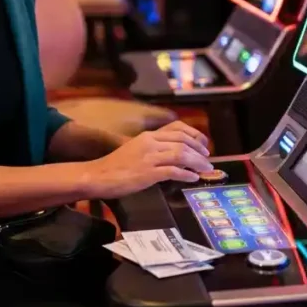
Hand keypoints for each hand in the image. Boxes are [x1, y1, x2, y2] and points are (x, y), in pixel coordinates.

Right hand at [84, 121, 211, 198]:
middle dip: (199, 149)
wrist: (98, 175)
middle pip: (182, 141)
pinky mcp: (148, 173)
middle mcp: (150, 143)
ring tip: (205, 169)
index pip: (176, 128)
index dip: (194, 134)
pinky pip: (173, 171)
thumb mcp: (135, 150)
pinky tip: (193, 178)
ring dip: (197, 162)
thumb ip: (153, 149)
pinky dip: (186, 174)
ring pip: (181, 154)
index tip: (203, 144)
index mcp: (148, 136)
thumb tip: (174, 155)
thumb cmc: (115, 166)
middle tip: (207, 159)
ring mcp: (149, 157)